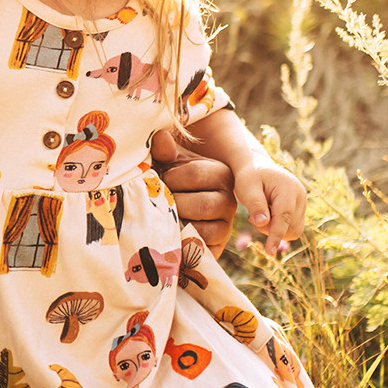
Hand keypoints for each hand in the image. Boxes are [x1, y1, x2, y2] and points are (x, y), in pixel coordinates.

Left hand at [151, 130, 237, 256]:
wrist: (174, 212)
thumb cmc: (171, 181)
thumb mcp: (168, 164)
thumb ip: (164, 152)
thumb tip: (160, 138)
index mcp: (221, 174)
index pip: (196, 174)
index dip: (171, 179)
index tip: (160, 181)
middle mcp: (228, 200)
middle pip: (202, 205)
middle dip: (174, 205)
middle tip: (158, 204)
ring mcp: (225, 226)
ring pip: (203, 230)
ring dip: (178, 226)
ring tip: (163, 219)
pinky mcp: (217, 247)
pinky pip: (201, 250)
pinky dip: (182, 244)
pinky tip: (169, 236)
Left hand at [233, 158, 306, 253]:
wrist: (257, 167)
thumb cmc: (249, 176)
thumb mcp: (246, 187)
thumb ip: (255, 205)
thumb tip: (263, 223)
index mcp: (288, 188)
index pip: (284, 217)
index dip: (276, 235)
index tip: (269, 251)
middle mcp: (300, 195)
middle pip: (290, 227)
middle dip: (270, 229)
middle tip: (252, 216)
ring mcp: (302, 202)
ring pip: (293, 230)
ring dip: (274, 229)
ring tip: (260, 214)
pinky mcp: (300, 209)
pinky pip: (293, 227)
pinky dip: (279, 227)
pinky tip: (267, 215)